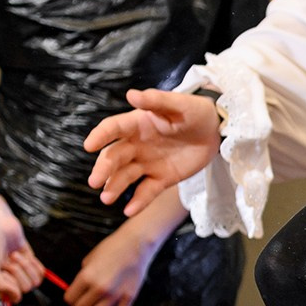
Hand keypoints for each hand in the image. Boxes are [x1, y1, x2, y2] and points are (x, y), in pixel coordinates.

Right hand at [0, 190, 46, 300]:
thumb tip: (17, 298)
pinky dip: (35, 263)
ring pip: (35, 282)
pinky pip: (41, 274)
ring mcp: (19, 273)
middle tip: (8, 258)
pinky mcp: (29, 264)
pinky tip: (24, 254)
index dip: (11, 284)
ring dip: (26, 265)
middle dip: (18, 270)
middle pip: (25, 288)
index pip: (11, 297)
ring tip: (14, 254)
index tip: (3, 269)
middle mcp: (6, 281)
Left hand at [66, 225, 160, 305]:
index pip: (69, 299)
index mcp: (86, 277)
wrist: (135, 244)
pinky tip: (112, 305)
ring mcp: (115, 295)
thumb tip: (80, 290)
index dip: (69, 299)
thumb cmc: (111, 248)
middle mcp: (99, 289)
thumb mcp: (89, 259)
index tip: (73, 298)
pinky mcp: (129, 297)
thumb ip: (83, 276)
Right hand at [84, 89, 220, 215]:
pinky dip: (139, 201)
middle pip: (115, 157)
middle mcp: (136, 144)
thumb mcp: (180, 104)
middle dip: (104, 169)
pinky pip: (147, 191)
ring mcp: (147, 162)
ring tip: (106, 198)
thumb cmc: (195, 111)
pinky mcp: (161, 178)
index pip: (113, 129)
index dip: (100, 136)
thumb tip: (131, 95)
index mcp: (137, 124)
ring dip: (114, 186)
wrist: (216, 130)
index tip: (89, 146)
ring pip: (126, 176)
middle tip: (94, 182)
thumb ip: (157, 101)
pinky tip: (129, 211)